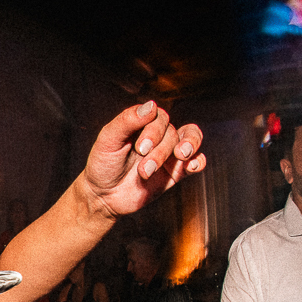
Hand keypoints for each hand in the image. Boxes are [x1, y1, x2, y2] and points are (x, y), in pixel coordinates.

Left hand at [79, 100, 205, 221]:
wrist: (103, 196)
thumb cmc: (102, 165)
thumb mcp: (108, 140)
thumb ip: (126, 121)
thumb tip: (151, 105)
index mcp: (142, 124)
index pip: (158, 117)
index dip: (154, 131)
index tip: (141, 148)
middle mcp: (158, 136)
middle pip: (172, 133)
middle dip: (160, 151)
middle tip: (144, 170)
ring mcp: (168, 153)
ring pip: (188, 142)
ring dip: (186, 148)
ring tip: (181, 156)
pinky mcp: (175, 172)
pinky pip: (196, 161)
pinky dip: (198, 161)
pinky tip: (191, 166)